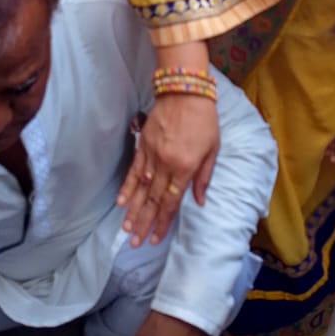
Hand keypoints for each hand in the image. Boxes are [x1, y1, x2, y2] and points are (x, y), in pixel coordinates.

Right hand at [119, 94, 219, 247]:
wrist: (184, 91)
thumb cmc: (204, 120)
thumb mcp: (213, 149)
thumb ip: (204, 177)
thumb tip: (199, 202)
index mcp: (186, 167)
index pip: (172, 202)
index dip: (163, 222)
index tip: (155, 239)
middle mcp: (167, 165)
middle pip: (154, 200)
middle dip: (144, 223)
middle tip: (135, 244)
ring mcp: (152, 155)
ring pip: (142, 189)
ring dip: (134, 211)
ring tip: (126, 230)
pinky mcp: (143, 146)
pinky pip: (134, 170)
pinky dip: (127, 187)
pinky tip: (121, 202)